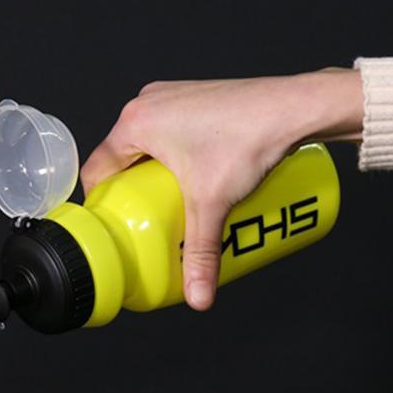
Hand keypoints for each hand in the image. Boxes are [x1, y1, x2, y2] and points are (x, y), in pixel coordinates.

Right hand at [80, 68, 363, 310]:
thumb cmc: (249, 137)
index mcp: (135, 122)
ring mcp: (173, 96)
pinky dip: (174, 153)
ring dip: (155, 173)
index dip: (103, 202)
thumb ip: (202, 253)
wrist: (293, 106)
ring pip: (149, 143)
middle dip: (133, 192)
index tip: (117, 225)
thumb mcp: (213, 203)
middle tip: (149, 221)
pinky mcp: (196, 97)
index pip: (98, 169)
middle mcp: (148, 102)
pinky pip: (171, 129)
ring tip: (173, 202)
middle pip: (123, 158)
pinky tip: (193, 173)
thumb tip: (198, 296)